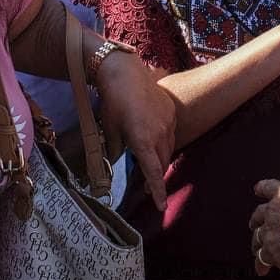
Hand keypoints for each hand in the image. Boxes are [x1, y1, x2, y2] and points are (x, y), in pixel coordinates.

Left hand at [96, 50, 175, 210]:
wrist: (125, 73)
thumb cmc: (113, 102)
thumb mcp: (110, 129)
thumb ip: (114, 149)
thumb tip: (116, 160)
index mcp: (143, 141)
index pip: (153, 172)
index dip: (157, 191)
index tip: (160, 206)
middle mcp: (159, 133)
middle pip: (162, 162)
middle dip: (156, 177)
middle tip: (146, 188)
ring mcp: (168, 121)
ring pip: (168, 148)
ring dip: (160, 158)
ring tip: (148, 163)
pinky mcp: (170, 111)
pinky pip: (170, 133)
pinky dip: (163, 141)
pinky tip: (153, 138)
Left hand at [249, 156, 279, 274]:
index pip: (268, 188)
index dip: (261, 188)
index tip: (256, 190)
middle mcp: (273, 213)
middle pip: (258, 216)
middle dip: (255, 220)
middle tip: (253, 224)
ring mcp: (271, 233)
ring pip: (258, 238)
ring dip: (257, 243)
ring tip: (257, 250)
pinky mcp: (273, 252)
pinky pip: (262, 259)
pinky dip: (261, 264)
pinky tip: (262, 269)